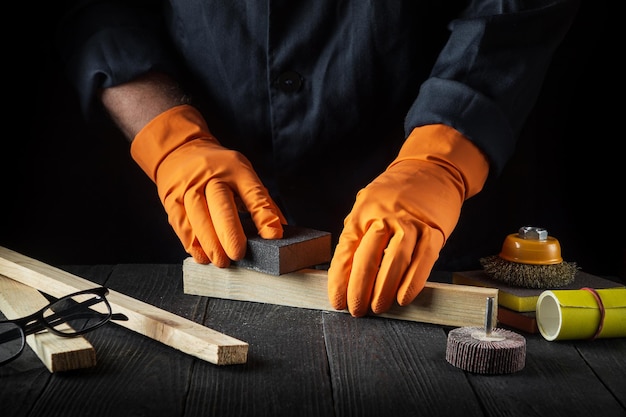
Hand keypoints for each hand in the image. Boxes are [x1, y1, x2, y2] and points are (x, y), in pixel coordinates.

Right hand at [131, 105, 285, 265]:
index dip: (264, 215)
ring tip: (221, 261)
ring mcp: (188, 186)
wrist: (180, 151)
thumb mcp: (243, 175)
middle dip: (230, 232)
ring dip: (210, 242)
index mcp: (236, 168)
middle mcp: (211, 175)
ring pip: (198, 215)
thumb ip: (260, 202)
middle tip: (238, 254)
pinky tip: (201, 256)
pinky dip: (192, 243)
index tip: (273, 236)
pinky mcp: (171, 199)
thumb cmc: (220, 169)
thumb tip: (279, 232)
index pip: (253, 192)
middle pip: (221, 204)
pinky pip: (181, 223)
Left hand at [327, 124, 488, 316]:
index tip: (337, 301)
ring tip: (377, 307)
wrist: (431, 170)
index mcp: (362, 213)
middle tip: (356, 310)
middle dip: (359, 290)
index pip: (346, 252)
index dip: (339, 281)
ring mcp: (409, 223)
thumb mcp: (367, 206)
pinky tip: (403, 298)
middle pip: (367, 259)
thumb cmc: (395, 193)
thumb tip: (345, 273)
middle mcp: (383, 217)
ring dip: (384, 291)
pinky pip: (422, 261)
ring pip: (394, 262)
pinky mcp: (432, 230)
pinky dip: (412, 283)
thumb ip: (357, 234)